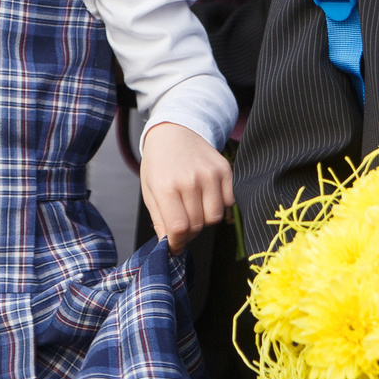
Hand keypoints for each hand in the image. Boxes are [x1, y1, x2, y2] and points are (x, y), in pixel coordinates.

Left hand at [138, 121, 232, 250]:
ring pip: (215, 217)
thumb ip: (159, 219)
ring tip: (194, 209)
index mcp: (166, 186)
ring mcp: (210, 174)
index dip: (177, 244)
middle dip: (189, 233)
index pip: (179, 228)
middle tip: (182, 226)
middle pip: (197, 225)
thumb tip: (168, 245)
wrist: (175, 131)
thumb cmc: (159, 163)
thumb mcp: (150, 190)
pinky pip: (229, 202)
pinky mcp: (225, 169)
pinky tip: (206, 196)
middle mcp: (190, 180)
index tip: (175, 247)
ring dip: (205, 220)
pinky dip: (219, 205)